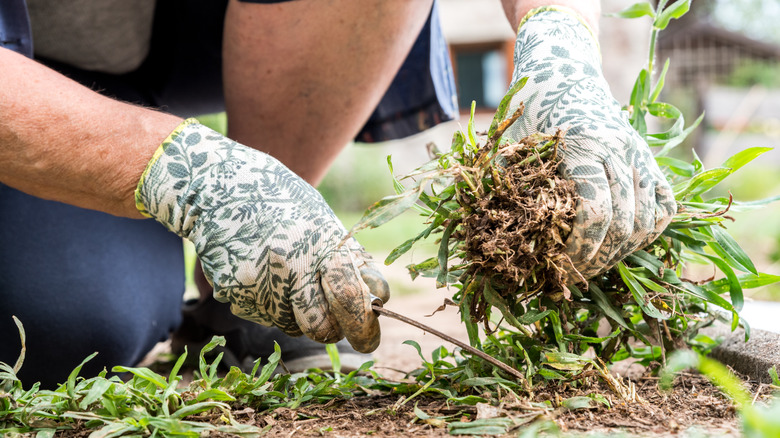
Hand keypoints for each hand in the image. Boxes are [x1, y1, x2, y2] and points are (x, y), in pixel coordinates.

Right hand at [135, 120, 388, 352]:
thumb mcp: (321, 220)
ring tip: (285, 274)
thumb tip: (377, 299)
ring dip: (295, 313)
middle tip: (330, 319)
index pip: (348, 297)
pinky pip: (262, 316)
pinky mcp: (232, 294)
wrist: (218, 188)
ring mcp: (257, 283)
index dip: (362, 325)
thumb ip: (346, 260)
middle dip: (330, 329)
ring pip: (290, 325)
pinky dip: (267, 303)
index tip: (368, 338)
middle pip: (320, 327)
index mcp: (318, 243)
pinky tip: (260, 271)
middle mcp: (289, 266)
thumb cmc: (281, 203)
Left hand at [503, 7, 675, 280]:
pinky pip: (665, 205)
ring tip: (596, 265)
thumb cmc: (531, 113)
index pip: (595, 213)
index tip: (561, 269)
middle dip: (600, 258)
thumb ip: (510, 185)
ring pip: (648, 219)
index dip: (580, 250)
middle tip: (575, 276)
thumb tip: (497, 238)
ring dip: (623, 251)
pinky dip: (649, 231)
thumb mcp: (514, 145)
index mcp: (583, 146)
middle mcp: (619, 150)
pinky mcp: (650, 158)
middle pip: (623, 223)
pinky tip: (623, 246)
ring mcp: (639, 154)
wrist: (564, 73)